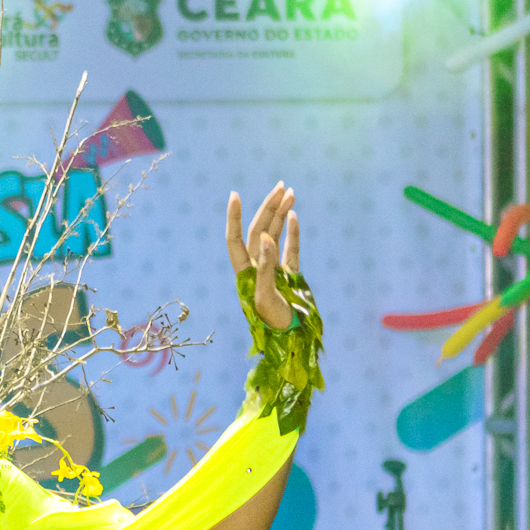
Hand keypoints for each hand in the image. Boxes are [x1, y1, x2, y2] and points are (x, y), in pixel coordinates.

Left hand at [226, 183, 300, 330]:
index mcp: (245, 273)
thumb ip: (266, 268)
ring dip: (281, 214)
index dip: (235, 218)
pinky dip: (293, 232)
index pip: (235, 239)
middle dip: (268, 208)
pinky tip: (294, 215)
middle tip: (281, 187)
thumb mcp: (266, 298)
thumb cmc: (275, 324)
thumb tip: (267, 238)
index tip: (235, 195)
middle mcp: (256, 268)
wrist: (294, 342)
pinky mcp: (290, 276)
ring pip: (275, 235)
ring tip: (290, 193)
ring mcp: (274, 270)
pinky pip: (291, 249)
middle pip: (258, 231)